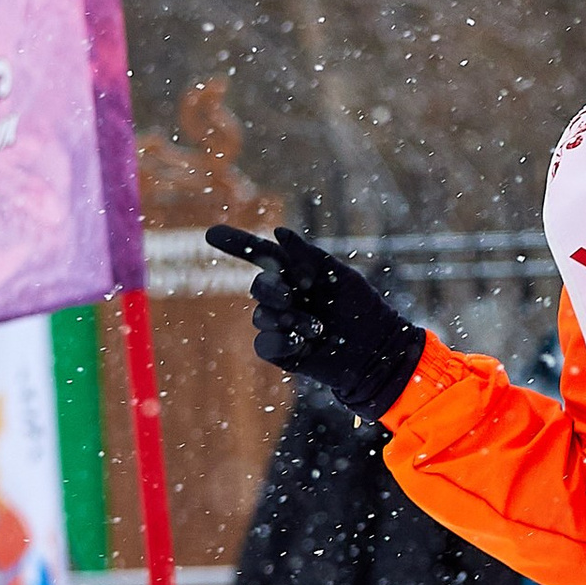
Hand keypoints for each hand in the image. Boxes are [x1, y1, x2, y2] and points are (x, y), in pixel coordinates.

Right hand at [207, 225, 425, 422]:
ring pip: (262, 316)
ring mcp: (281, 325)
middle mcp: (285, 297)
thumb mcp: (339, 276)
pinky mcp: (282, 352)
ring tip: (317, 328)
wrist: (375, 351)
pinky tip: (304, 343)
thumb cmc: (362, 310)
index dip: (236, 244)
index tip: (211, 234)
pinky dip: (282, 341)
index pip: (261, 256)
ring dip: (288, 319)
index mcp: (297, 274)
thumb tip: (278, 232)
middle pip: (258, 286)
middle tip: (290, 296)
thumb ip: (308, 255)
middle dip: (270, 289)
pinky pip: (264, 344)